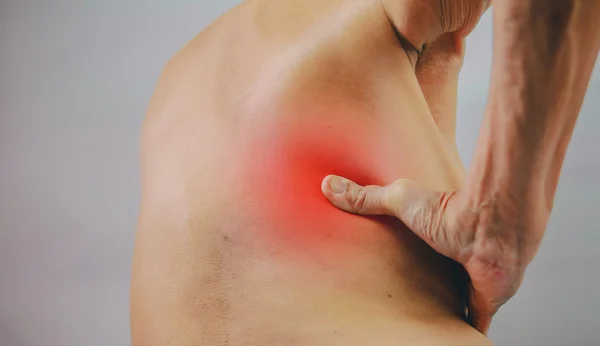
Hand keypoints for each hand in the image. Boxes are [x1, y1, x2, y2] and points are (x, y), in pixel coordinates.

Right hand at [321, 175, 544, 333]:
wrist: (490, 229)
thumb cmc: (450, 210)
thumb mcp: (399, 200)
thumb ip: (366, 197)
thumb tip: (327, 185)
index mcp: (436, 234)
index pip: (420, 248)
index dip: (409, 255)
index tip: (395, 262)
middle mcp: (455, 259)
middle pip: (436, 277)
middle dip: (424, 285)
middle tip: (403, 299)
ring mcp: (470, 282)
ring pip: (454, 301)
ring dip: (444, 308)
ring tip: (422, 323)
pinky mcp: (484, 302)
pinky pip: (475, 322)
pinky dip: (465, 331)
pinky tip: (452, 340)